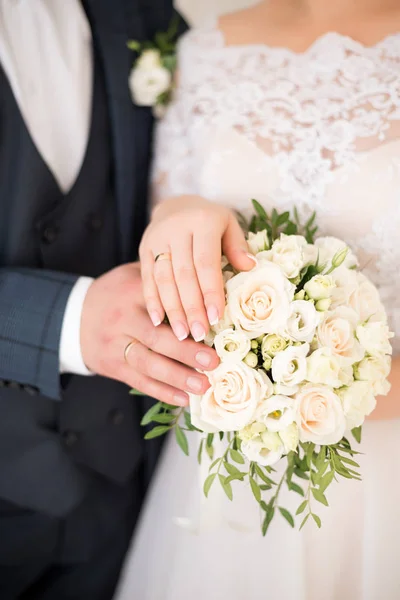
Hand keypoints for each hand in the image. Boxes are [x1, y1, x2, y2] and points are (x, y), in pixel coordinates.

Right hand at [80, 263, 218, 405]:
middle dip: (187, 353)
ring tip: (203, 386)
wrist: (73, 315)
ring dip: (177, 377)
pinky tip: (184, 399)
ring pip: (148, 364)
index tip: (213, 326)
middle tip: (214, 362)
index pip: (163, 304)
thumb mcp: (134, 274)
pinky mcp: (113, 366)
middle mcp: (123, 320)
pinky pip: (139, 381)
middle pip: (157, 338)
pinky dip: (162, 392)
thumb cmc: (116, 292)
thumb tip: (206, 276)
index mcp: (133, 292)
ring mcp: (116, 345)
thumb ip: (163, 276)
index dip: (188, 316)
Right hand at [139, 195, 255, 340]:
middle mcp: (176, 229)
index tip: (216, 318)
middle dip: (192, 307)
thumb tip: (250, 267)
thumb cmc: (210, 220)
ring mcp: (156, 239)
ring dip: (172, 309)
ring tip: (182, 335)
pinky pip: (147, 278)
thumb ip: (238, 245)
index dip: (211, 291)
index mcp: (202, 221)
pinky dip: (153, 301)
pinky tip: (159, 321)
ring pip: (163, 279)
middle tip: (199, 334)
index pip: (206, 262)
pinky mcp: (143, 249)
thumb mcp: (229, 224)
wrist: (176, 204)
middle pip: (183, 275)